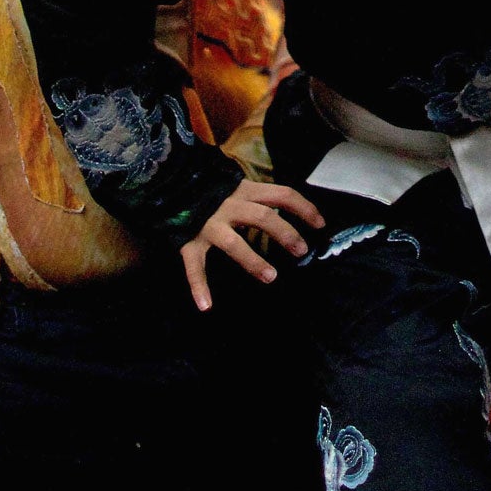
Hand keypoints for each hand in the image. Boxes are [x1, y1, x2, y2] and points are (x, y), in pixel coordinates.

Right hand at [180, 181, 325, 311]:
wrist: (170, 184)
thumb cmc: (211, 190)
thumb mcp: (238, 186)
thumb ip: (259, 197)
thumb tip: (289, 209)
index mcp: (246, 191)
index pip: (282, 194)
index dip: (303, 208)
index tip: (320, 225)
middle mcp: (230, 206)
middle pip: (263, 217)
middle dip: (285, 233)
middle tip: (301, 251)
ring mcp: (209, 225)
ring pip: (233, 243)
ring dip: (252, 260)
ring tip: (271, 277)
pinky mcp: (189, 241)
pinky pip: (194, 265)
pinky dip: (198, 286)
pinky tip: (206, 305)